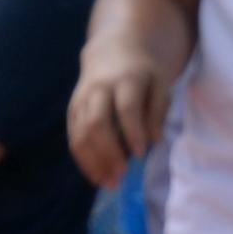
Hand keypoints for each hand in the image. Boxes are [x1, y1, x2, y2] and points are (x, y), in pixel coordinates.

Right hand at [66, 42, 170, 187]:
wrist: (113, 50)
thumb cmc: (143, 72)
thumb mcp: (160, 84)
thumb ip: (158, 111)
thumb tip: (154, 140)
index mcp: (125, 80)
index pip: (126, 107)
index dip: (132, 131)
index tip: (140, 155)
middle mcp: (99, 89)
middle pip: (97, 121)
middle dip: (108, 151)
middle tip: (121, 176)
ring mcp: (82, 99)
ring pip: (80, 131)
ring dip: (92, 160)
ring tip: (108, 183)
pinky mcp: (72, 108)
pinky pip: (72, 135)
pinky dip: (82, 158)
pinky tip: (95, 175)